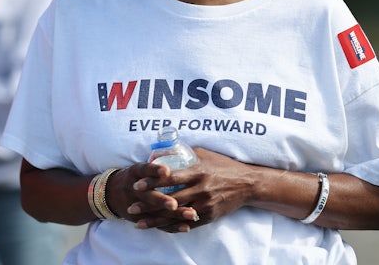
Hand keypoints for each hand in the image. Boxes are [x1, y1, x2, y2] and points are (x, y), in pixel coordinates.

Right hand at [105, 163, 199, 232]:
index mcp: (135, 172)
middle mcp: (134, 189)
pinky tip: (186, 226)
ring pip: (156, 212)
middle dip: (163, 200)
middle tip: (175, 203)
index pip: (144, 170)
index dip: (154, 170)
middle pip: (149, 196)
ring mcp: (136, 205)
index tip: (166, 170)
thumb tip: (180, 151)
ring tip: (191, 214)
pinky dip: (172, 227)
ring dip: (174, 215)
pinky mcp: (142, 219)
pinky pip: (158, 224)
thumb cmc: (133, 177)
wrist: (110, 194)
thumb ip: (155, 162)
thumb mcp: (138, 167)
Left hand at [116, 149, 253, 232]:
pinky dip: (172, 227)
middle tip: (131, 207)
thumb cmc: (223, 165)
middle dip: (148, 205)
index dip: (152, 182)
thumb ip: (184, 153)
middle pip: (170, 200)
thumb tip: (164, 150)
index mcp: (197, 172)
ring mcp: (205, 205)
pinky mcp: (209, 216)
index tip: (136, 185)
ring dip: (156, 220)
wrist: (247, 184)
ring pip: (176, 215)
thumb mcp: (204, 154)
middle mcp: (200, 189)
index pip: (170, 178)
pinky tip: (159, 228)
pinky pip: (187, 224)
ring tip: (139, 223)